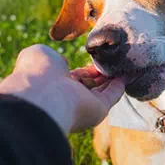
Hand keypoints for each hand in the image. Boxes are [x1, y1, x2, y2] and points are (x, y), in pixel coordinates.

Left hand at [0, 44, 124, 132]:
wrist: (43, 93)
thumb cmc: (38, 72)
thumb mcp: (40, 54)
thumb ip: (52, 57)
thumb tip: (65, 64)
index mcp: (55, 84)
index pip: (75, 77)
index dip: (86, 70)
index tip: (97, 60)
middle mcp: (70, 96)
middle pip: (91, 85)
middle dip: (101, 74)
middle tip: (113, 63)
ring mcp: (85, 104)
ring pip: (103, 91)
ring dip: (113, 80)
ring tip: (124, 67)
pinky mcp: (99, 109)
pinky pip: (112, 96)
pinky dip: (119, 87)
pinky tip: (126, 77)